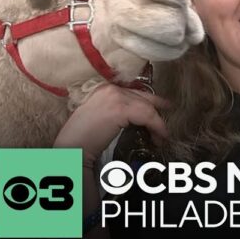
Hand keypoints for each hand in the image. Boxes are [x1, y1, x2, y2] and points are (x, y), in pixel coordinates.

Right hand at [53, 84, 169, 168]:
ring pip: (147, 107)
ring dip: (157, 123)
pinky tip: (160, 136)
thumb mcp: (97, 118)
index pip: (132, 92)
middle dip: (157, 107)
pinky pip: (147, 116)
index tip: (160, 105)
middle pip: (142, 97)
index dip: (148, 99)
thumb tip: (133, 118)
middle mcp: (110, 89)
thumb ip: (114, 112)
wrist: (71, 149)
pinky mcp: (121, 109)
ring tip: (162, 136)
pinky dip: (157, 126)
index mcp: (103, 89)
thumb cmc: (81, 139)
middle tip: (168, 115)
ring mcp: (116, 97)